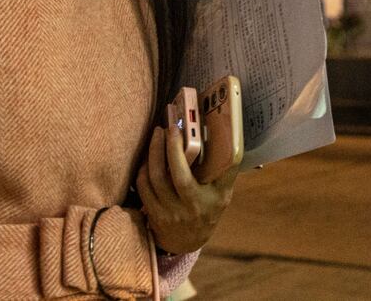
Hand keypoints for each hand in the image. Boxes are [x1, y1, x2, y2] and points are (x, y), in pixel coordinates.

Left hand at [134, 124, 237, 255]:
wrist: (188, 242)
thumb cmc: (208, 211)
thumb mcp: (223, 195)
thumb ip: (225, 171)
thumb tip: (227, 139)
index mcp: (205, 201)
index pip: (188, 176)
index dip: (179, 152)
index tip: (177, 130)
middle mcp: (185, 208)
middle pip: (166, 175)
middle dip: (162, 147)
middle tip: (163, 129)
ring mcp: (167, 213)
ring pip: (152, 179)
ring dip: (151, 154)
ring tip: (156, 137)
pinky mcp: (153, 214)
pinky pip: (143, 187)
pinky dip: (143, 169)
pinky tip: (149, 157)